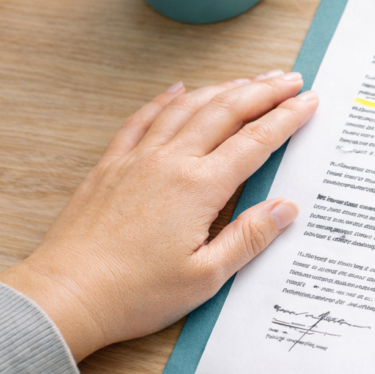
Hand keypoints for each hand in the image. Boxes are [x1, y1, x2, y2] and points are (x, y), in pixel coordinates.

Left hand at [0, 71, 318, 362]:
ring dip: (223, 88)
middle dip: (263, 91)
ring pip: (188, 107)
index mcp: (198, 188)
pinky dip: (166, 99)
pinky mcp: (111, 166)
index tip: (309, 101)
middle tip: (290, 79)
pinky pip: (143, 118)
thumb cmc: (134, 292)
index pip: (255, 141)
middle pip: (225, 111)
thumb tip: (286, 207)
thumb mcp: (206, 276)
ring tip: (249, 79)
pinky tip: (179, 89)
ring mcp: (137, 159)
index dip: (287, 118)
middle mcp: (170, 162)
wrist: (66, 295)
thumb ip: (249, 237)